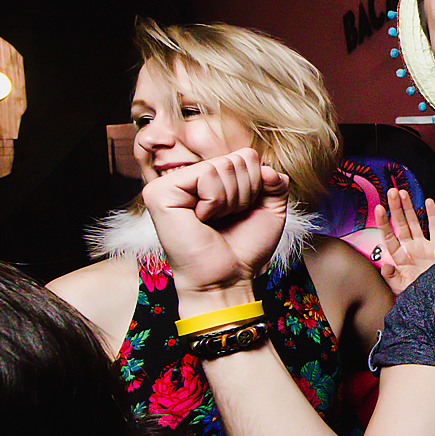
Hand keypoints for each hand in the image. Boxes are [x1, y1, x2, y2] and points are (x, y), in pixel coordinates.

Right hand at [141, 148, 288, 306]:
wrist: (226, 280)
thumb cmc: (243, 248)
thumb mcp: (270, 210)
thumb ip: (275, 182)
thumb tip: (267, 168)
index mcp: (210, 178)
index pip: (245, 156)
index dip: (256, 185)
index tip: (242, 212)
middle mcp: (189, 177)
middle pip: (237, 158)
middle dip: (245, 193)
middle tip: (227, 219)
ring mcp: (171, 183)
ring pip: (223, 165)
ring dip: (230, 200)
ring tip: (215, 221)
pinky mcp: (160, 191)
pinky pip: (206, 175)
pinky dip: (214, 201)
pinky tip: (202, 219)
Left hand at [374, 189, 434, 294]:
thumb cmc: (418, 294)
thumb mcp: (402, 289)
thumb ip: (392, 278)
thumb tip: (385, 267)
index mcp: (400, 258)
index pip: (389, 236)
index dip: (384, 222)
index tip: (379, 208)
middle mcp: (411, 249)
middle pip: (401, 224)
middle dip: (396, 208)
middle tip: (391, 192)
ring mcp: (424, 247)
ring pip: (415, 222)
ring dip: (409, 207)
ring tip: (403, 192)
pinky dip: (432, 215)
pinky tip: (428, 202)